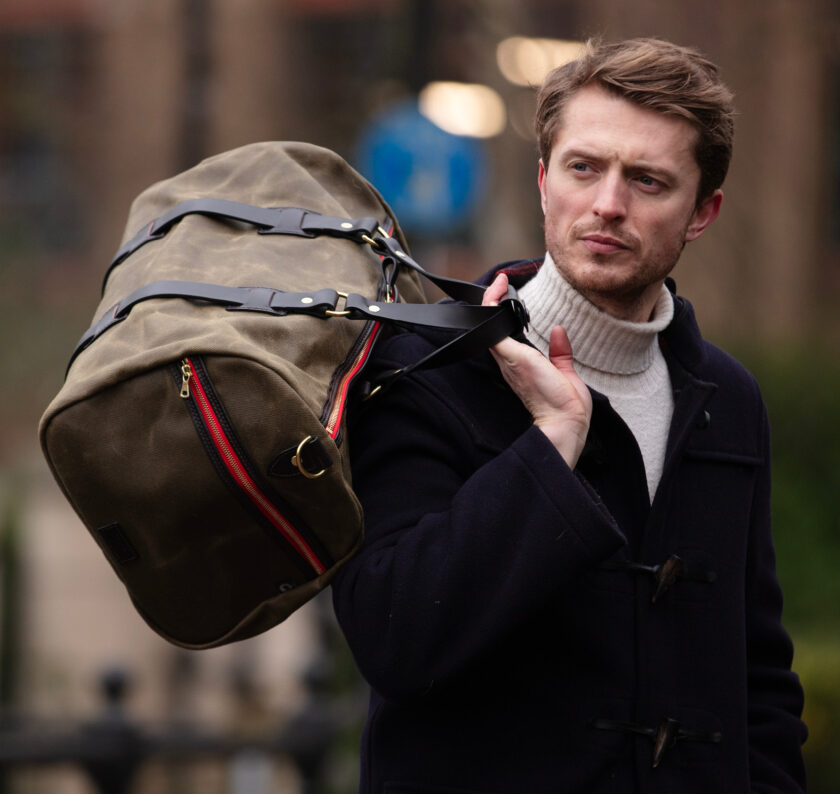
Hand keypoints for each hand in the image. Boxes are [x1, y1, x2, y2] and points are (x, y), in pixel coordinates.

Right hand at [483, 273, 592, 467]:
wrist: (565, 423)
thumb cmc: (565, 407)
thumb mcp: (565, 373)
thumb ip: (560, 353)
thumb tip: (559, 331)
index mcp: (521, 365)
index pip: (504, 335)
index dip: (502, 314)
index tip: (509, 293)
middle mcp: (510, 361)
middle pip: (491, 328)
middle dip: (490, 303)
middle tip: (497, 282)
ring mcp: (508, 359)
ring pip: (488, 325)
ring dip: (489, 300)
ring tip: (497, 282)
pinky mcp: (512, 356)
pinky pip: (494, 327)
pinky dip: (492, 307)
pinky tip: (497, 290)